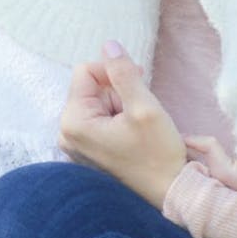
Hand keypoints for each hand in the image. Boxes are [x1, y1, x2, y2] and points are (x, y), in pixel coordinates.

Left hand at [59, 40, 186, 208]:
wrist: (170, 193)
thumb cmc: (157, 154)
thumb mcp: (144, 106)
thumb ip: (123, 73)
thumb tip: (109, 44)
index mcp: (73, 121)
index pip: (85, 71)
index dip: (113, 69)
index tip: (138, 79)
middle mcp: (67, 134)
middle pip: (90, 86)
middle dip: (117, 89)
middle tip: (141, 105)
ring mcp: (76, 145)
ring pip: (98, 101)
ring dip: (120, 103)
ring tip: (139, 123)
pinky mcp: (88, 152)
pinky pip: (100, 118)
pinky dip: (118, 117)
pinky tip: (134, 132)